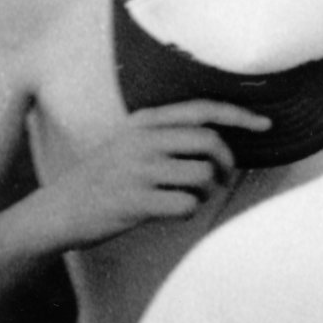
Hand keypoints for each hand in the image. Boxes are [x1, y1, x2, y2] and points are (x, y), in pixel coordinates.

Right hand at [37, 101, 270, 249]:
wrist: (55, 212)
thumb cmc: (103, 179)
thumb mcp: (130, 142)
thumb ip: (168, 134)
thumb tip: (222, 138)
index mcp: (144, 121)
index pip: (203, 110)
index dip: (240, 115)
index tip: (267, 124)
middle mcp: (143, 140)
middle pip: (212, 142)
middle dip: (225, 163)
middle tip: (218, 178)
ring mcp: (138, 170)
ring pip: (204, 176)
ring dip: (205, 191)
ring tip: (186, 196)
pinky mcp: (135, 201)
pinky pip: (188, 205)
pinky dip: (188, 211)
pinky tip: (169, 212)